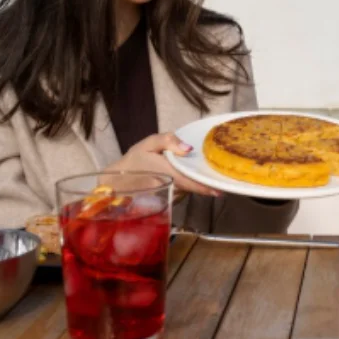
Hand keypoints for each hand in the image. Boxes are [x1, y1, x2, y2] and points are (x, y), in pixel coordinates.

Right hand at [106, 132, 220, 196]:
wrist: (116, 180)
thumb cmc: (134, 160)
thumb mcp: (148, 143)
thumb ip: (168, 141)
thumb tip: (189, 148)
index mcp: (168, 172)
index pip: (190, 182)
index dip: (205, 186)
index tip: (219, 189)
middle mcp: (171, 186)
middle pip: (193, 187)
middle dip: (206, 185)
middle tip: (222, 179)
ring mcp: (169, 194)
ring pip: (188, 190)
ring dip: (198, 185)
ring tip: (211, 176)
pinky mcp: (166, 197)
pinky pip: (182, 192)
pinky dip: (190, 186)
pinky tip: (195, 179)